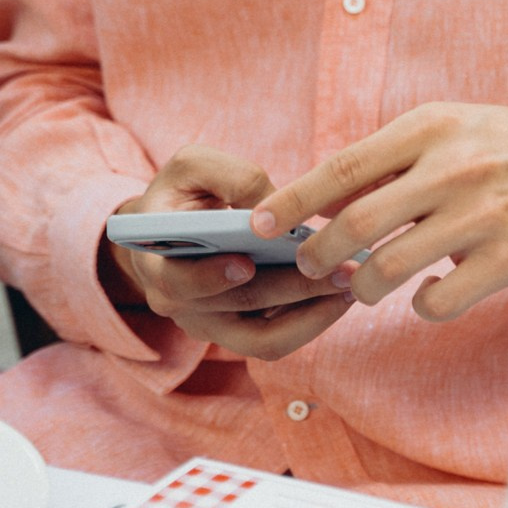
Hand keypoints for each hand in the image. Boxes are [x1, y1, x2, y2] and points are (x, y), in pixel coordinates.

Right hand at [105, 145, 354, 360]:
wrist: (171, 228)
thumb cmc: (183, 192)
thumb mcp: (193, 166)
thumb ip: (230, 176)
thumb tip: (273, 201)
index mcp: (155, 262)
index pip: (178, 283)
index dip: (210, 278)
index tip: (246, 264)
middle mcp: (179, 305)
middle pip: (240, 307)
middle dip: (294, 289)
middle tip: (341, 271)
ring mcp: (211, 325)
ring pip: (265, 341)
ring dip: (313, 317)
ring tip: (352, 286)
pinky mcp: (240, 333)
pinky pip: (279, 340)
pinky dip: (314, 321)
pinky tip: (344, 293)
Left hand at [251, 103, 507, 322]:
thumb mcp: (451, 128)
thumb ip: (392, 161)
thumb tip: (323, 202)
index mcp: (430, 130)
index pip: (342, 169)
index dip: (291, 201)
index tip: (256, 223)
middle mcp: (453, 170)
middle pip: (356, 223)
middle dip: (319, 255)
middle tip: (312, 267)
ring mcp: (483, 217)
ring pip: (390, 268)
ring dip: (365, 288)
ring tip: (368, 287)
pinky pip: (439, 301)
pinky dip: (420, 305)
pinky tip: (426, 295)